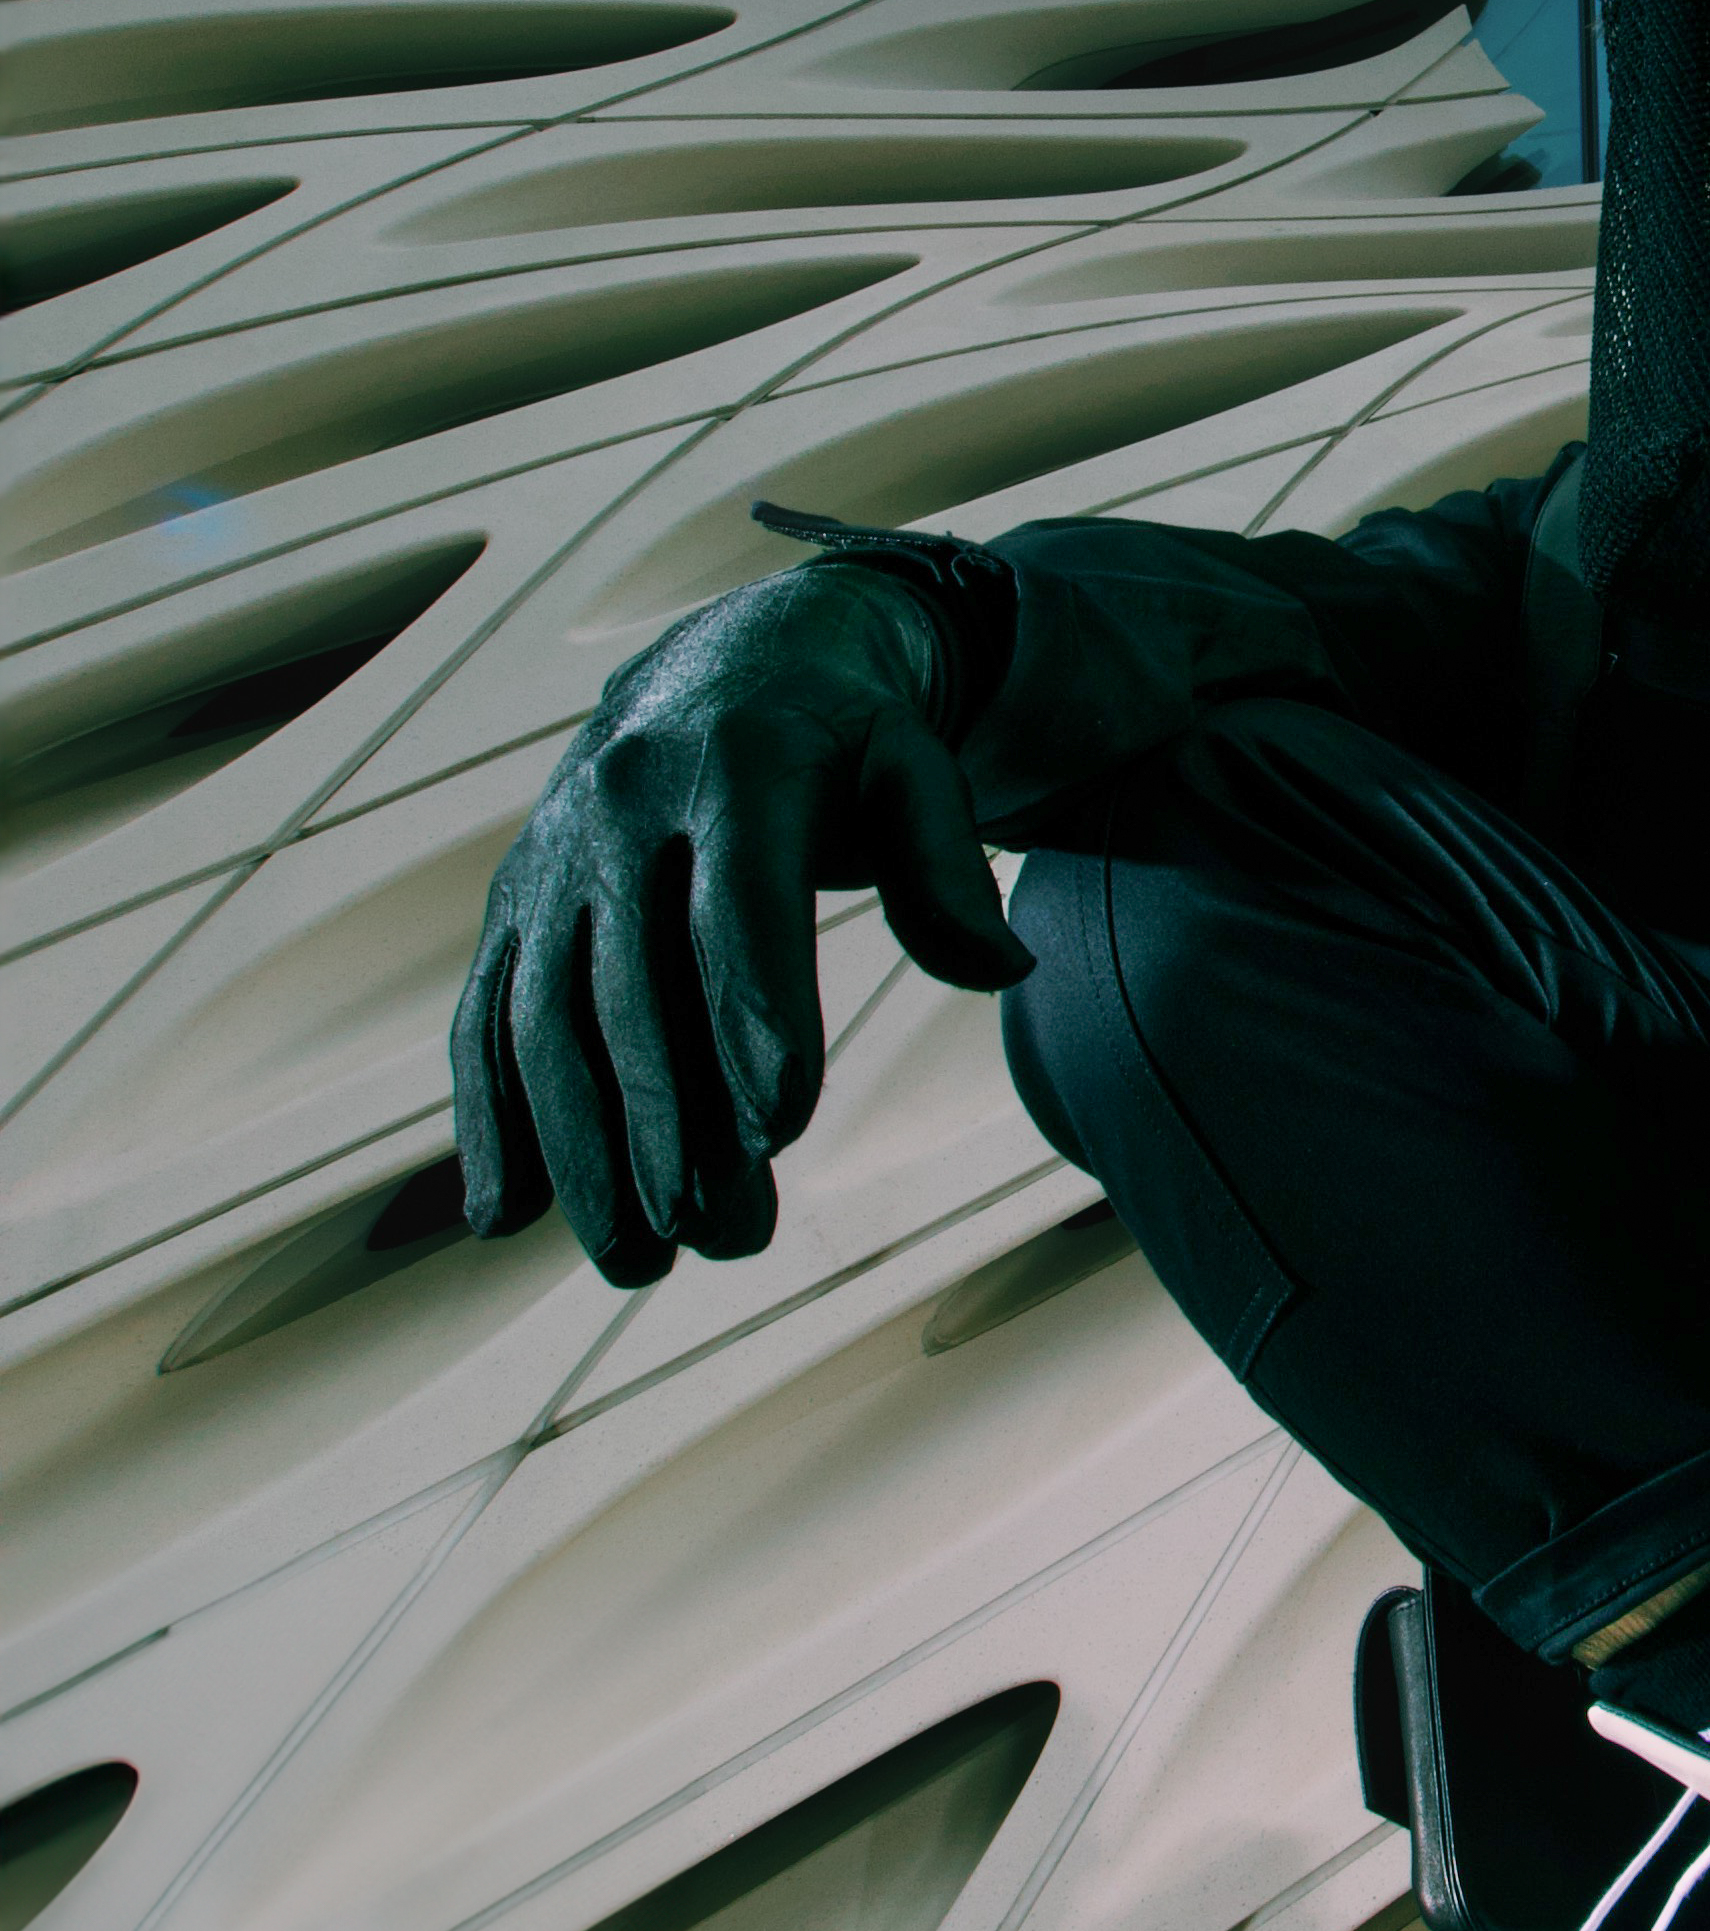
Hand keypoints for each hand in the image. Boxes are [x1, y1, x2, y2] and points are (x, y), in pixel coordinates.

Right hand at [451, 564, 1029, 1286]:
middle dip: (671, 1126)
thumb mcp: (913, 768)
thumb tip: (1004, 967)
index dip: (756, 1013)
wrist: (718, 668)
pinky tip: (504, 1216)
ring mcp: (551, 864)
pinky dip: (487, 1119)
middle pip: (637, 988)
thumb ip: (947, 864)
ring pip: (548, 1021)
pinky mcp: (510, 909)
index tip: (781, 1127)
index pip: (742, 904)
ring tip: (637, 1262)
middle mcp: (621, 810)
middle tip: (716, 1241)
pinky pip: (484, 1020)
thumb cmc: (841, 742)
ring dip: (581, 1151)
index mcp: (735, 767)